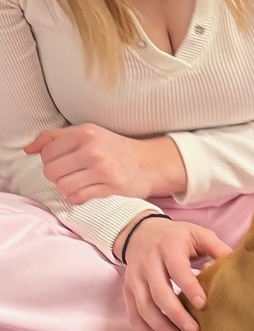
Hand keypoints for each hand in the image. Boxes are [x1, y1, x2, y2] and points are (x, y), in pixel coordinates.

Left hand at [24, 124, 185, 203]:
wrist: (148, 163)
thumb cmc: (114, 149)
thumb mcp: (87, 134)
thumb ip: (55, 137)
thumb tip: (28, 149)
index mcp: (85, 133)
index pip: (46, 152)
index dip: (50, 161)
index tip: (63, 162)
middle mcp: (93, 149)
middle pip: (51, 171)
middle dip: (57, 176)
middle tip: (70, 174)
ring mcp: (103, 169)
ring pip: (63, 186)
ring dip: (67, 188)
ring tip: (78, 183)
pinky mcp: (112, 186)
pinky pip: (78, 197)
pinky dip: (78, 197)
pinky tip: (86, 191)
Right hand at [117, 214, 231, 330]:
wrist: (139, 232)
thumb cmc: (176, 236)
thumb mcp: (198, 234)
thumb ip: (217, 248)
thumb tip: (236, 266)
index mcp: (169, 247)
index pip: (178, 270)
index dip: (190, 288)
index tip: (203, 305)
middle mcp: (148, 263)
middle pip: (159, 293)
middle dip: (176, 315)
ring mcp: (135, 278)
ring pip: (144, 307)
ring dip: (161, 328)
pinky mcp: (127, 290)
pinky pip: (133, 314)